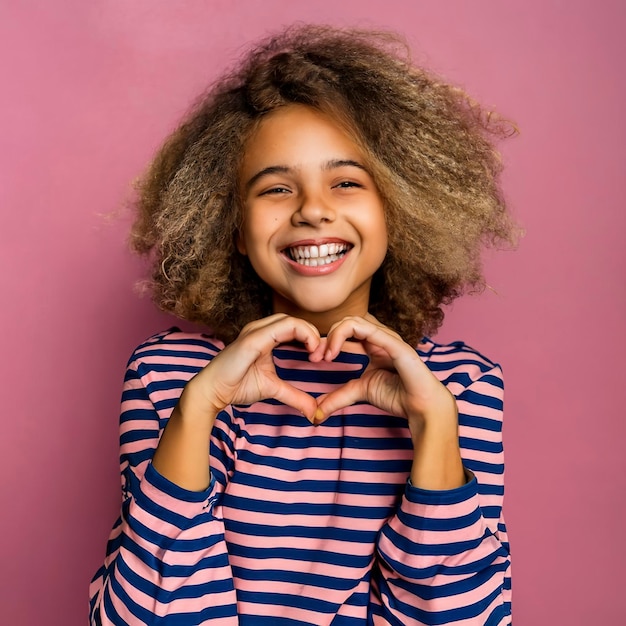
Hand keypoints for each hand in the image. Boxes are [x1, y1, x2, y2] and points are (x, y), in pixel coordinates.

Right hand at [184, 313, 321, 420]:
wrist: (212, 392)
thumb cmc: (237, 386)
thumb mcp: (273, 389)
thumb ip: (294, 396)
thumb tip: (313, 410)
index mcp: (265, 336)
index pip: (294, 327)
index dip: (311, 338)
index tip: (321, 358)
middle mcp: (260, 328)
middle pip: (295, 320)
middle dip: (314, 335)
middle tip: (323, 355)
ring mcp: (255, 331)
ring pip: (291, 320)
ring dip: (310, 333)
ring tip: (317, 352)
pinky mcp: (253, 339)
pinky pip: (283, 328)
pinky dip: (302, 334)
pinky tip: (310, 350)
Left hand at [311, 314, 464, 488]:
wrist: (420, 406)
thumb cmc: (397, 395)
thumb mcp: (360, 392)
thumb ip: (339, 396)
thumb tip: (317, 410)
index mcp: (372, 344)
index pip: (345, 331)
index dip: (326, 341)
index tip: (313, 359)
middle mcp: (379, 337)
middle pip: (346, 322)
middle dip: (326, 337)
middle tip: (315, 357)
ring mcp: (387, 338)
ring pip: (353, 320)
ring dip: (333, 335)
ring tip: (325, 355)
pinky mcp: (394, 343)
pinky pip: (367, 329)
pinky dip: (344, 336)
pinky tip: (334, 353)